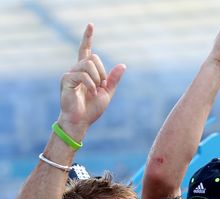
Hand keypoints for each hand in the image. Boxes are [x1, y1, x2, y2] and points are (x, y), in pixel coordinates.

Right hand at [58, 24, 125, 140]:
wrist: (81, 121)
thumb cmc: (92, 108)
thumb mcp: (107, 92)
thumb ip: (114, 79)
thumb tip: (123, 65)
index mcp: (86, 71)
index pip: (86, 50)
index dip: (88, 38)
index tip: (91, 25)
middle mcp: (76, 69)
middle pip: (93, 58)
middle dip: (102, 72)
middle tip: (101, 86)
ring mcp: (70, 74)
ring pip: (88, 64)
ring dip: (97, 78)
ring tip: (95, 90)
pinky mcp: (66, 80)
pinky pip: (83, 75)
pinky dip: (91, 84)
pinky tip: (91, 92)